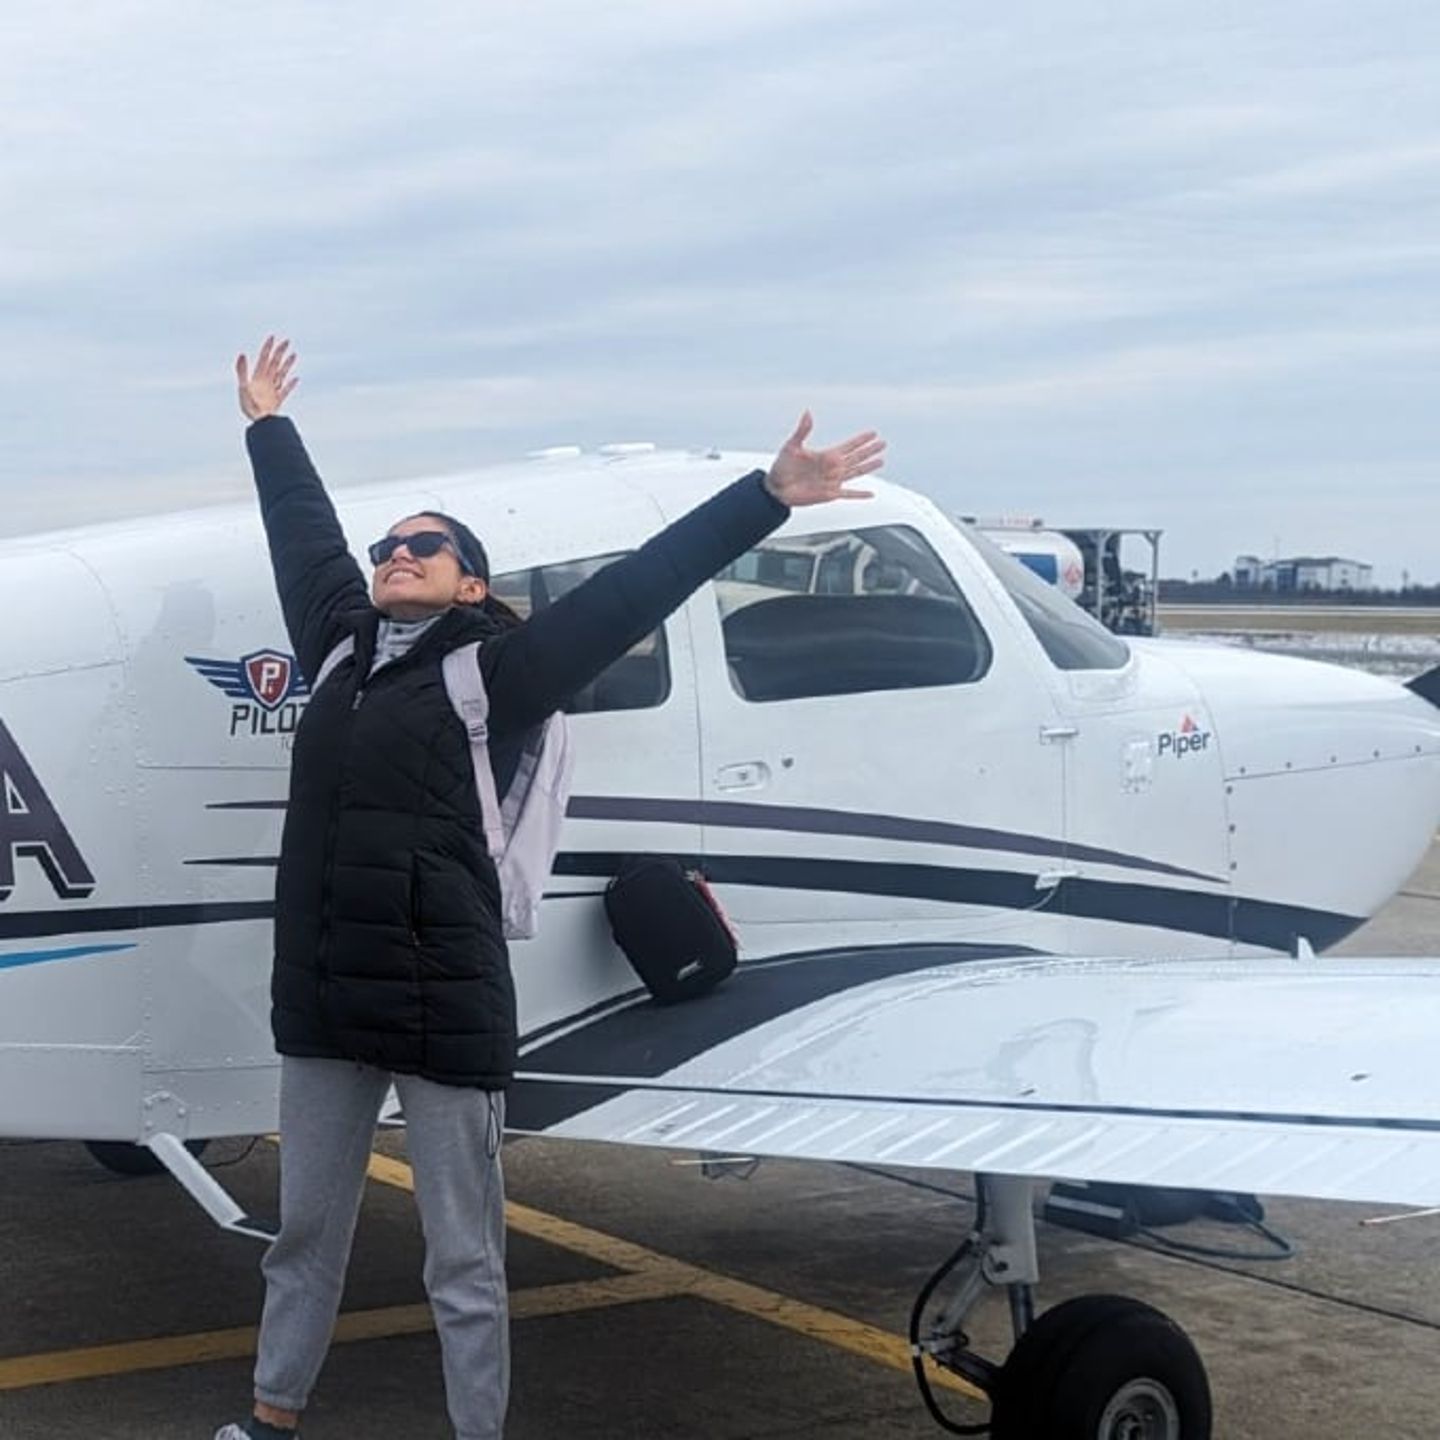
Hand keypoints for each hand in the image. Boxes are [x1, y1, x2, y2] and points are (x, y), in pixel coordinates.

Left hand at [235, 335, 298, 420]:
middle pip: (274, 363)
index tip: (273, 337)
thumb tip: (242, 354)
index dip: (268, 347)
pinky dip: (291, 384)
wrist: (260, 423)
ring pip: (281, 373)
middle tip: (287, 341)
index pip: (264, 358)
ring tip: (294, 355)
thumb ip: (242, 371)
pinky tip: (296, 379)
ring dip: (287, 364)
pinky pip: (285, 390)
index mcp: (257, 377)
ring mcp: (272, 390)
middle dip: (280, 352)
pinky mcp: (277, 400)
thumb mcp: (243, 386)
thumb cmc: (250, 407)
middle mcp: (265, 382)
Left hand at [763, 412, 885, 506]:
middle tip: (883, 443)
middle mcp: (832, 468)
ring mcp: (832, 481)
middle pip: (856, 457)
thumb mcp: (791, 446)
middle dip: (869, 450)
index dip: (860, 440)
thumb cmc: (780, 467)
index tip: (873, 432)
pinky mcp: (829, 494)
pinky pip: (848, 494)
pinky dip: (859, 495)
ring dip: (868, 467)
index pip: (848, 445)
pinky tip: (870, 494)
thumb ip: (803, 430)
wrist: (775, 489)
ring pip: (855, 472)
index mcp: (825, 455)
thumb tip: (808, 413)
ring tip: (881, 461)